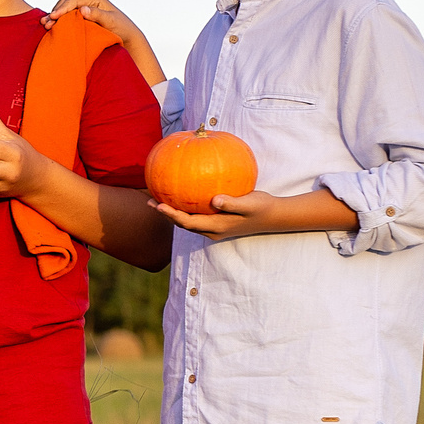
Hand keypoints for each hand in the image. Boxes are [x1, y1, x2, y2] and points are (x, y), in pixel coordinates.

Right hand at [45, 0, 163, 86]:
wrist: (126, 36)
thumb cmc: (121, 28)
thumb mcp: (111, 21)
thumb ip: (97, 15)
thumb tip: (82, 9)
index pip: (74, 1)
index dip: (62, 8)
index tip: (53, 16)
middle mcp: (88, 1)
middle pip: (66, 4)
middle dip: (55, 13)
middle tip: (46, 23)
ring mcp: (84, 9)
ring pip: (64, 10)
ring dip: (54, 17)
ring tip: (45, 25)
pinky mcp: (81, 17)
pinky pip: (67, 17)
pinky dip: (58, 22)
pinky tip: (50, 27)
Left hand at [151, 187, 356, 240]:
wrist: (274, 215)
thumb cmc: (262, 207)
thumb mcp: (249, 203)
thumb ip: (232, 203)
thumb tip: (215, 200)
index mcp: (216, 227)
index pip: (187, 222)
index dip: (171, 215)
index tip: (157, 205)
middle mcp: (212, 230)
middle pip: (183, 223)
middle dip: (165, 214)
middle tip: (148, 201)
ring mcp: (214, 227)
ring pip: (188, 220)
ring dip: (173, 211)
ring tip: (158, 198)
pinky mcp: (217, 222)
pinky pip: (196, 215)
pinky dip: (185, 206)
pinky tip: (181, 193)